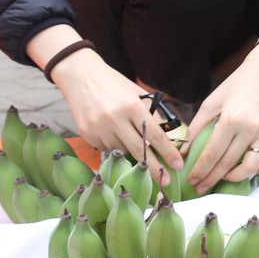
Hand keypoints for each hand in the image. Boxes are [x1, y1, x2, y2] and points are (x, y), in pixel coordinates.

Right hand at [51, 50, 183, 184]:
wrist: (81, 76)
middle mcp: (115, 118)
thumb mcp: (137, 94)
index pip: (155, 134)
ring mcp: (98, 128)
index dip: (168, 152)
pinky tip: (113, 132)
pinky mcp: (86, 134)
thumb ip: (151, 114)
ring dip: (130, 151)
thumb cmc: (114, 84)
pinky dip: (114, 145)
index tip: (178, 164)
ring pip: (121, 150)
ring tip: (129, 137)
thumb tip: (166, 136)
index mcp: (132, 105)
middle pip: (139, 150)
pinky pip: (106, 148)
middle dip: (154, 168)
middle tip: (166, 181)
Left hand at [183, 41, 258, 192]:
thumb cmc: (236, 85)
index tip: (192, 180)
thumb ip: (197, 126)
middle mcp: (250, 128)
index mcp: (231, 119)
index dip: (200, 170)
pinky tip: (250, 170)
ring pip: (250, 167)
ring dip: (234, 178)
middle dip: (211, 178)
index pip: (212, 153)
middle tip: (201, 187)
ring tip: (224, 178)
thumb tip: (184, 150)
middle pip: (228, 163)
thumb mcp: (212, 102)